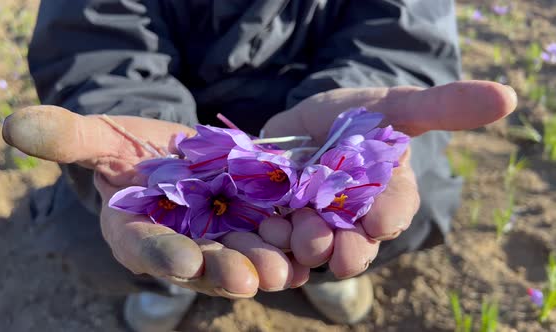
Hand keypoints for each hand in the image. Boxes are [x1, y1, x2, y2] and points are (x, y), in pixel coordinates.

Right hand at [2, 106, 307, 297]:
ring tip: (285, 266)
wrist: (176, 153)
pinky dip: (291, 239)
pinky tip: (309, 242)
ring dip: (266, 263)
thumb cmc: (130, 150)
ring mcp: (222, 238)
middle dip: (224, 270)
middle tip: (247, 277)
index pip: (145, 248)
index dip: (162, 254)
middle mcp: (182, 245)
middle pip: (204, 263)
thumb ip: (67, 137)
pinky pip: (274, 234)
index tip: (182, 262)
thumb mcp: (100, 138)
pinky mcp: (254, 221)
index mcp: (138, 232)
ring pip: (245, 255)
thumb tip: (13, 126)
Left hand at [262, 80, 517, 277]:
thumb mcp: (398, 106)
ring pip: (317, 250)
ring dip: (307, 244)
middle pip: (357, 247)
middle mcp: (357, 218)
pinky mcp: (287, 219)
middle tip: (328, 242)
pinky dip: (275, 240)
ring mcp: (319, 222)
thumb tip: (508, 95)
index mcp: (390, 194)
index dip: (387, 218)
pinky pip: (281, 243)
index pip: (395, 212)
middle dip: (346, 249)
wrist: (312, 119)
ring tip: (295, 224)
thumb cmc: (361, 114)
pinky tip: (270, 225)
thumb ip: (443, 106)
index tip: (374, 221)